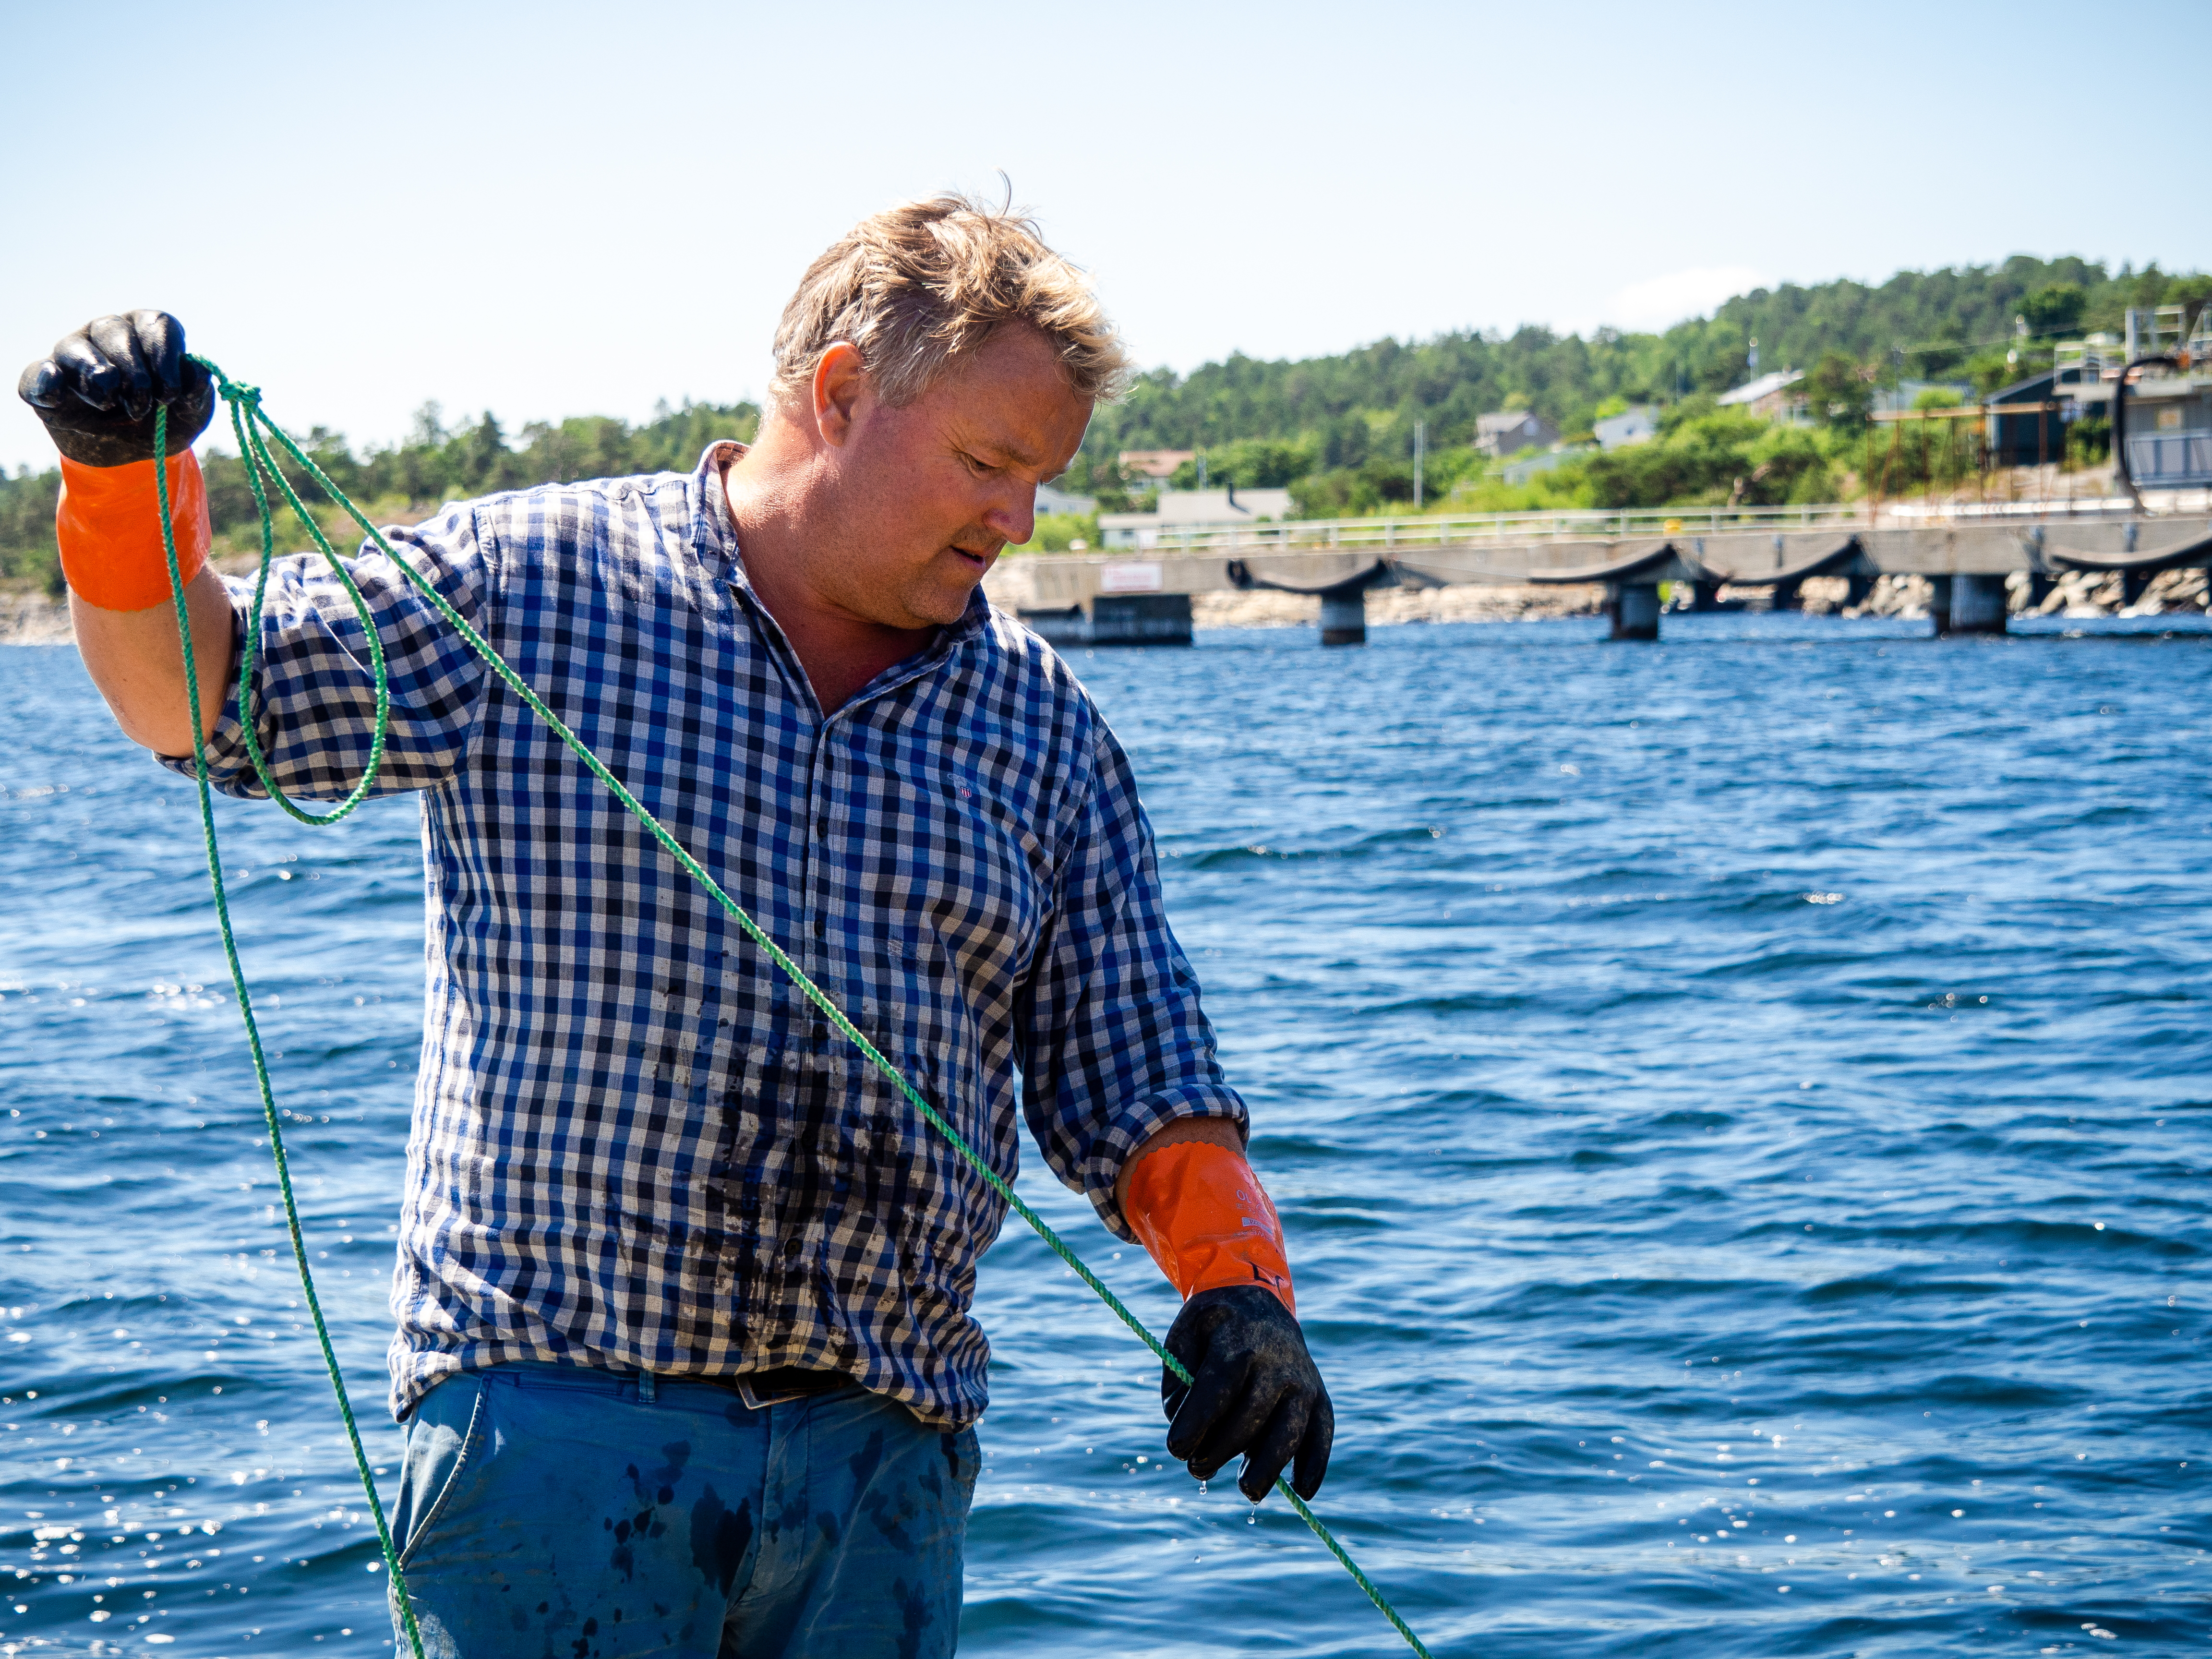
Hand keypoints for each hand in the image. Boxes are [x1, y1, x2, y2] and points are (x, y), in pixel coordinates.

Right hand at [18, 311, 215, 466]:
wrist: (136, 456)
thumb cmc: (165, 421)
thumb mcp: (191, 412)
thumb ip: (197, 392)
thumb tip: (197, 373)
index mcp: (148, 333)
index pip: (157, 325)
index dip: (165, 357)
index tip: (171, 393)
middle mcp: (109, 333)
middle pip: (116, 331)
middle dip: (134, 373)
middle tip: (141, 406)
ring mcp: (75, 353)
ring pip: (75, 348)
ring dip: (96, 376)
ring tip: (108, 405)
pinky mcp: (49, 380)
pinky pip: (38, 373)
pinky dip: (44, 382)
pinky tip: (55, 393)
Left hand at [1161, 1285, 1332, 1501]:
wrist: (1257, 1300)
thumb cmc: (1212, 1330)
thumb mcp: (1184, 1341)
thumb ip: (1178, 1387)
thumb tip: (1186, 1437)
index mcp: (1238, 1340)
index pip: (1218, 1388)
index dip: (1196, 1423)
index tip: (1175, 1449)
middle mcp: (1277, 1361)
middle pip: (1251, 1417)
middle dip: (1220, 1450)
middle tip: (1196, 1468)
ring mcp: (1303, 1380)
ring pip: (1289, 1431)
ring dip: (1268, 1468)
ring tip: (1247, 1491)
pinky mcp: (1319, 1396)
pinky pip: (1323, 1433)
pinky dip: (1315, 1464)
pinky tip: (1302, 1491)